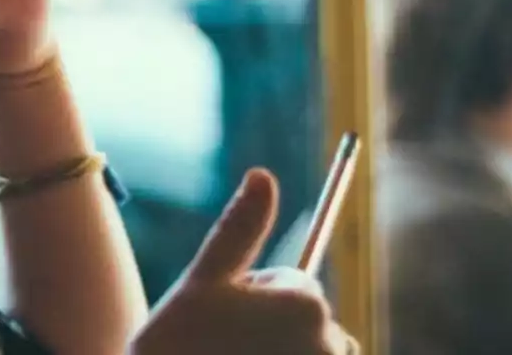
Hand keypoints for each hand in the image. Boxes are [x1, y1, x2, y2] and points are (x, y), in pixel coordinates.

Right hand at [130, 170, 358, 354]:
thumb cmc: (180, 343)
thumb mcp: (206, 279)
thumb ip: (241, 227)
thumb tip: (263, 173)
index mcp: (307, 304)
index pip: (296, 281)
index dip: (258, 294)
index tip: (227, 316)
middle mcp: (330, 344)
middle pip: (308, 318)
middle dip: (275, 325)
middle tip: (229, 343)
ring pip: (312, 348)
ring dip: (283, 349)